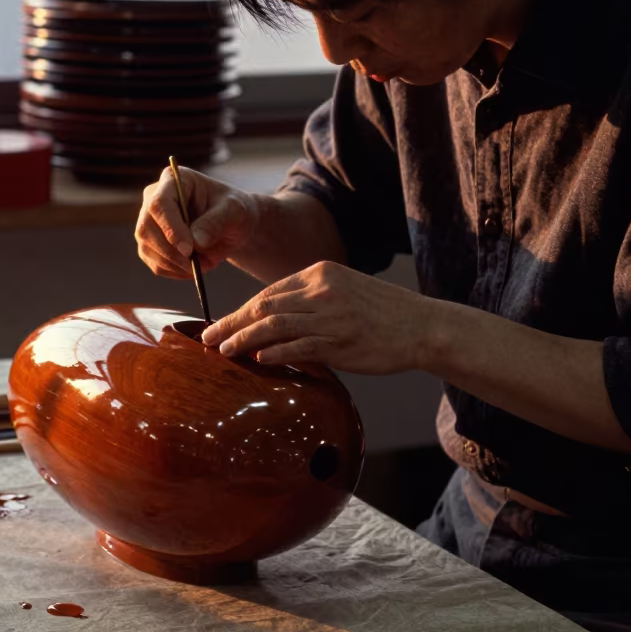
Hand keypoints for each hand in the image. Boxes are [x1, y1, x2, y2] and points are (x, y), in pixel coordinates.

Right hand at [135, 166, 260, 278]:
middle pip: (147, 227)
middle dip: (173, 252)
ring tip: (206, 265)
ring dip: (176, 264)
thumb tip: (196, 242)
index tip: (189, 249)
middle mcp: (154, 197)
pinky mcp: (151, 244)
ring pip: (148, 248)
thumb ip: (216, 222)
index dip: (171, 228)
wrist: (232, 225)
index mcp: (174, 179)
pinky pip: (155, 263)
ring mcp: (149, 221)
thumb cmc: (233, 210)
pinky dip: (175, 271)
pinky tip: (195, 269)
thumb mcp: (235, 211)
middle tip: (200, 265)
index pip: (159, 203)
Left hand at [201, 260, 435, 372]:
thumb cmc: (382, 312)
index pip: (269, 292)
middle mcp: (322, 291)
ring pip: (274, 325)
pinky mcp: (340, 342)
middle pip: (264, 306)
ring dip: (243, 338)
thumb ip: (309, 300)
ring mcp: (331, 316)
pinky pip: (298, 347)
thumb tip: (270, 322)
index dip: (240, 309)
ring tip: (224, 350)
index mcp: (321, 273)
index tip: (220, 323)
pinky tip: (257, 359)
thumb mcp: (344, 290)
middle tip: (208, 338)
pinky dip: (274, 352)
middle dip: (232, 322)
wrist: (422, 326)